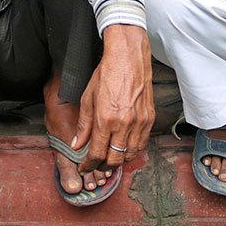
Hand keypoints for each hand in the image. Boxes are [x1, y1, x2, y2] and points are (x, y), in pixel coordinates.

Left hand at [72, 24, 153, 172]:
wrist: (128, 58)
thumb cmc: (106, 74)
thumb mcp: (87, 99)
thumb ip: (83, 126)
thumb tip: (77, 145)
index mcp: (105, 119)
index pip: (96, 153)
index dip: (89, 165)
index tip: (84, 167)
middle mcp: (124, 124)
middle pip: (114, 159)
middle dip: (103, 166)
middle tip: (96, 165)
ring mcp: (139, 122)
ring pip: (130, 155)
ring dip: (119, 161)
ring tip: (110, 158)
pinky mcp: (149, 119)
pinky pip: (142, 144)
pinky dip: (132, 151)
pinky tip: (125, 149)